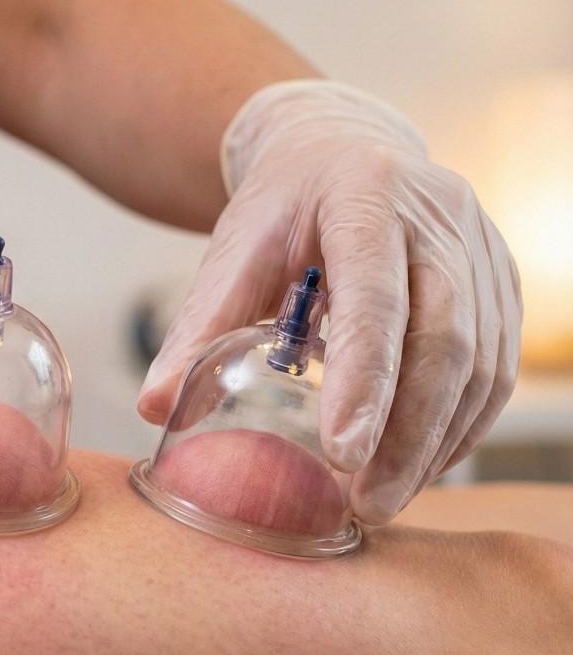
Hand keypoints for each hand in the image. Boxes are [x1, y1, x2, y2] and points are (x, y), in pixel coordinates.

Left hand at [137, 80, 522, 523]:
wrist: (342, 150)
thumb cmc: (282, 208)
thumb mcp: (233, 250)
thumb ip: (197, 326)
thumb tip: (153, 407)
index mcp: (364, 196)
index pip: (374, 296)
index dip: (364, 377)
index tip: (343, 453)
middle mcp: (439, 219)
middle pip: (444, 339)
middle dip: (407, 433)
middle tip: (369, 503)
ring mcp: (481, 250)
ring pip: (482, 361)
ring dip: (438, 441)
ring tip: (388, 498)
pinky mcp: (501, 282)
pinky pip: (498, 366)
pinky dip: (462, 426)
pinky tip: (423, 464)